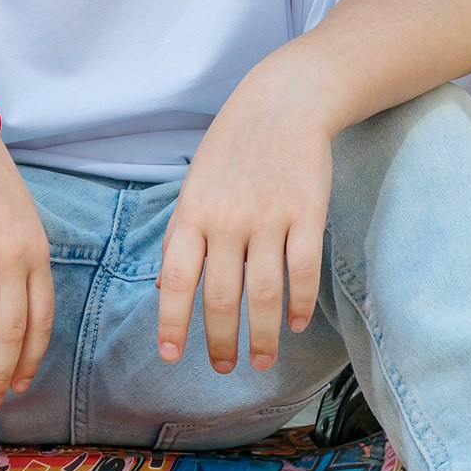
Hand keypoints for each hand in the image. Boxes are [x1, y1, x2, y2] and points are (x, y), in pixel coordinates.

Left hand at [157, 55, 333, 372]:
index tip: (172, 356)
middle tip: (223, 368)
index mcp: (193, 215)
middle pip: (221, 297)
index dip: (172, 321)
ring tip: (262, 360)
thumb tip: (163, 286)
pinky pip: (303, 269)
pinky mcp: (307, 213)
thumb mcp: (194, 185)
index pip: (175, 280)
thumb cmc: (232, 149)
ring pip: (264, 292)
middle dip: (220, 341)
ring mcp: (269, 218)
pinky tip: (296, 324)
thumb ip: (182, 235)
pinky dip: (299, 303)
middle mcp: (227, 220)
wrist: (283, 102)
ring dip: (263, 335)